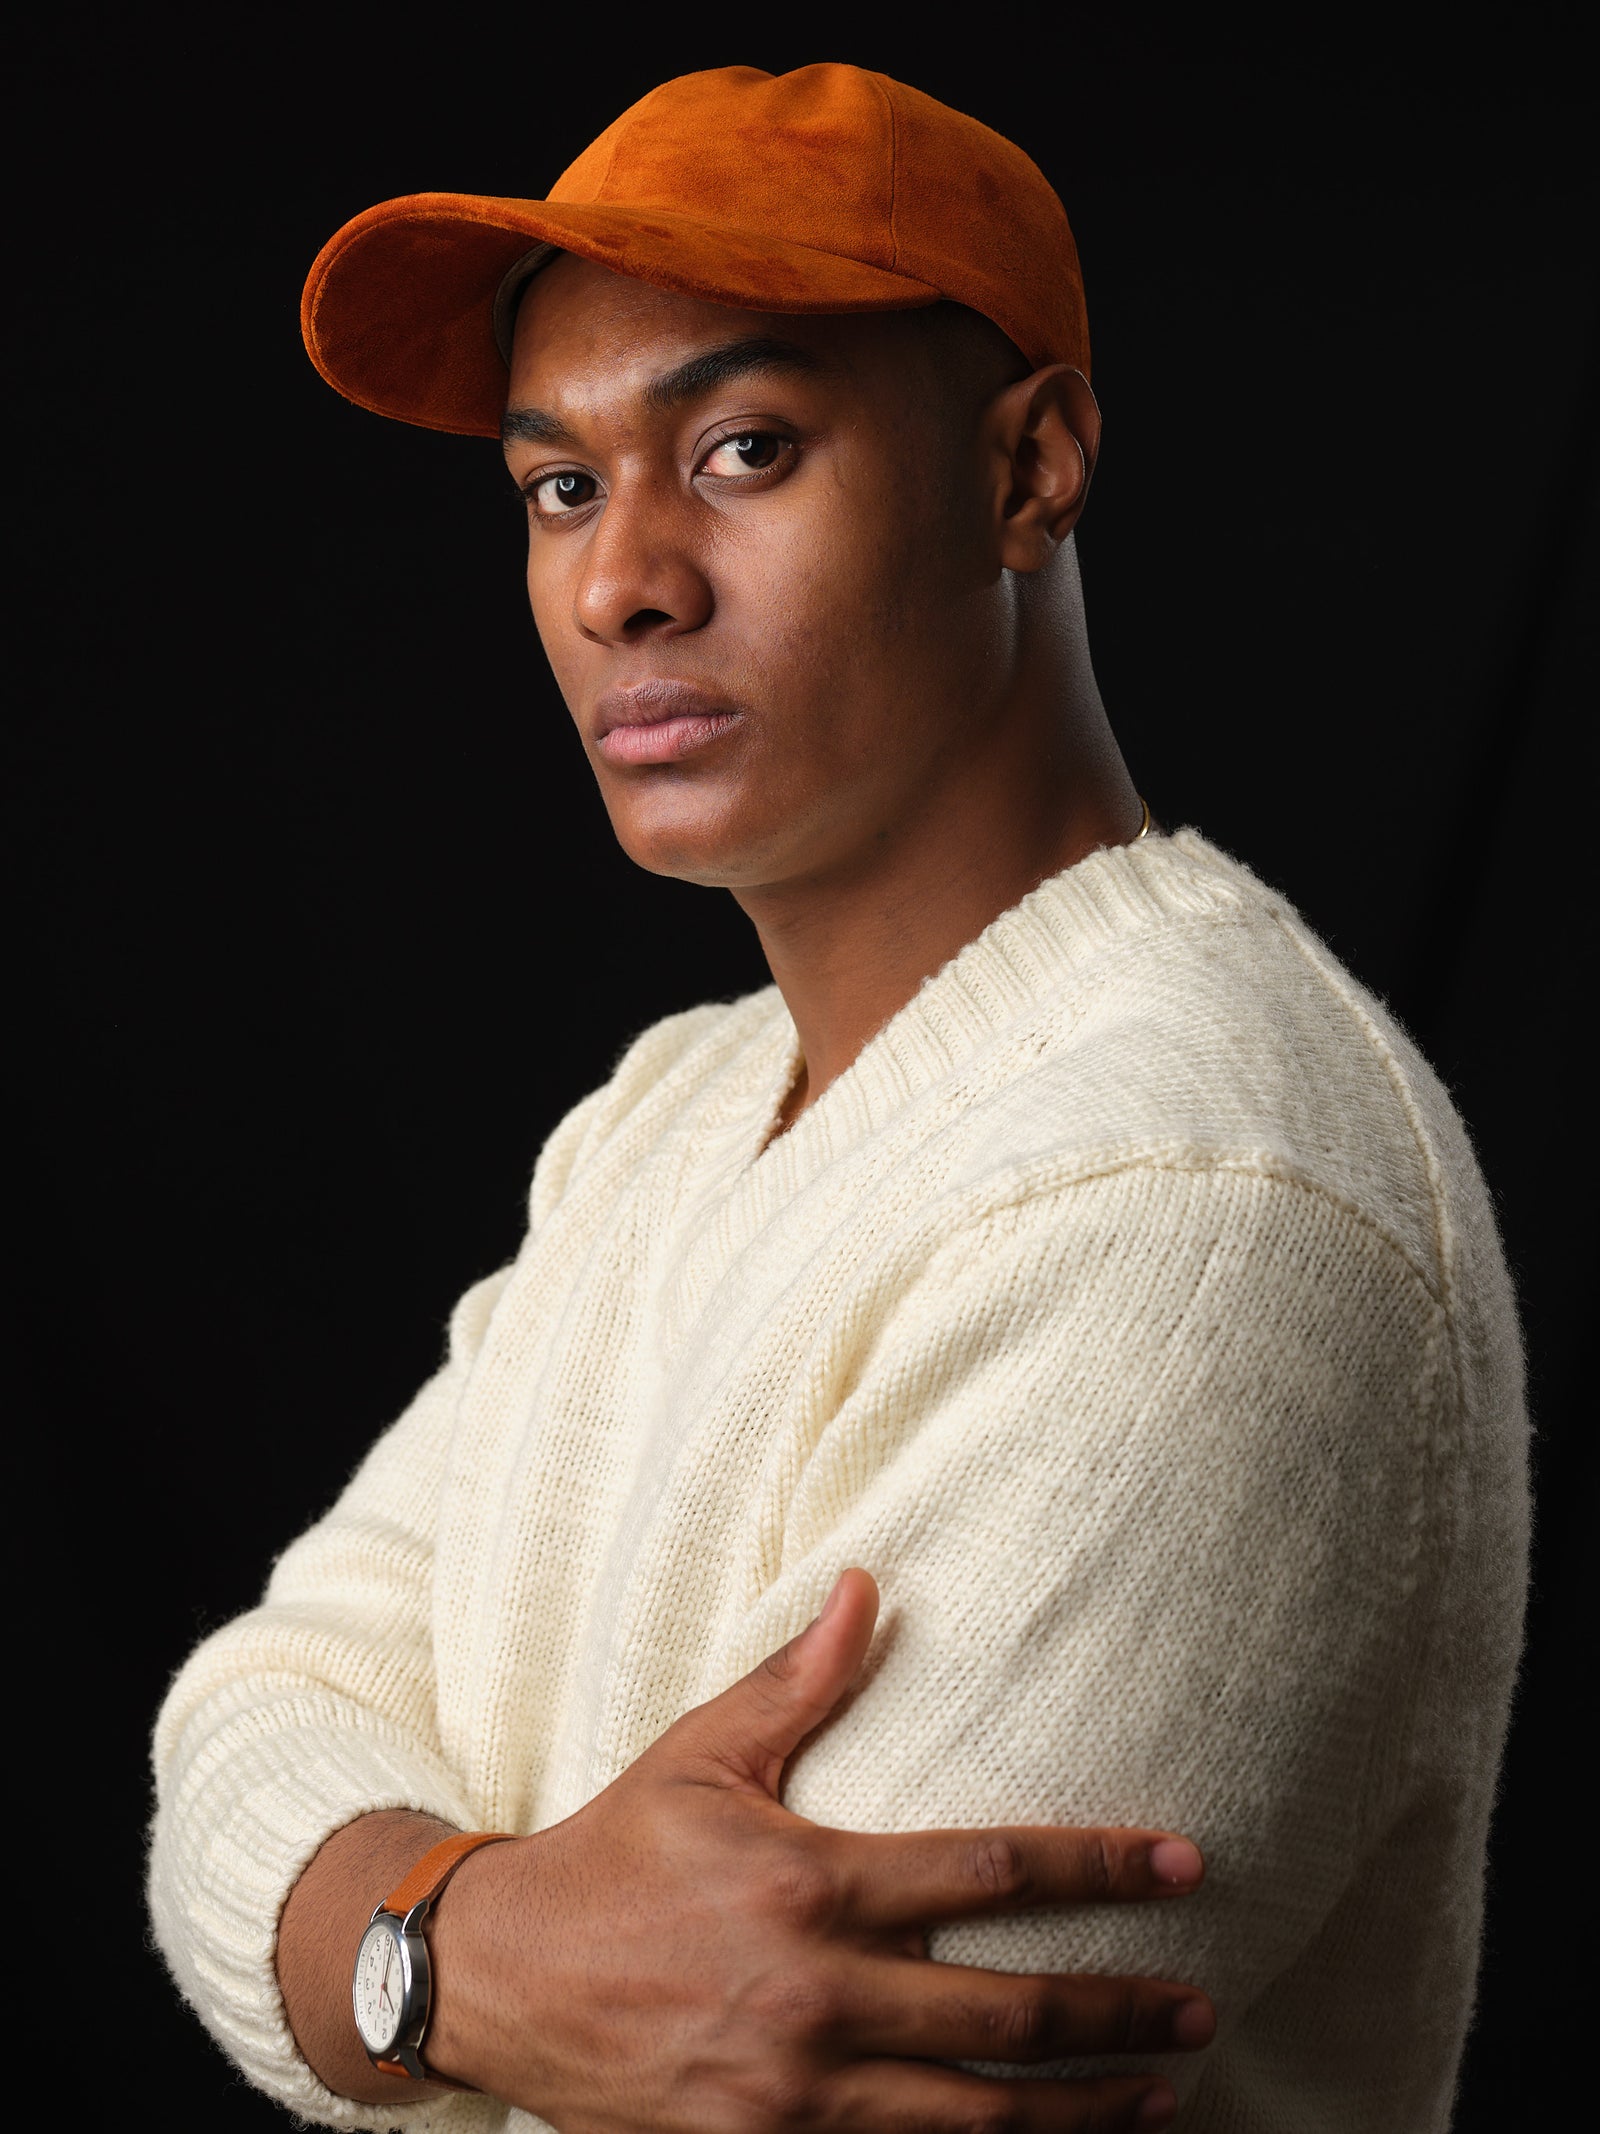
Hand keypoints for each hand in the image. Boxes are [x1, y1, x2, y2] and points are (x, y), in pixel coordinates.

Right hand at [426, 1569, 1212, 2130]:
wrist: (499, 1980)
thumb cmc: (613, 1853)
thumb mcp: (700, 1755)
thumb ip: (795, 1683)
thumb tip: (866, 1588)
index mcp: (812, 1883)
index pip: (993, 1870)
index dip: (1099, 1865)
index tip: (1184, 1863)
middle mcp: (817, 1996)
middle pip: (1009, 2016)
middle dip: (1120, 2016)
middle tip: (1201, 2008)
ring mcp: (794, 2095)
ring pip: (973, 2120)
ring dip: (1081, 2114)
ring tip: (1163, 2100)